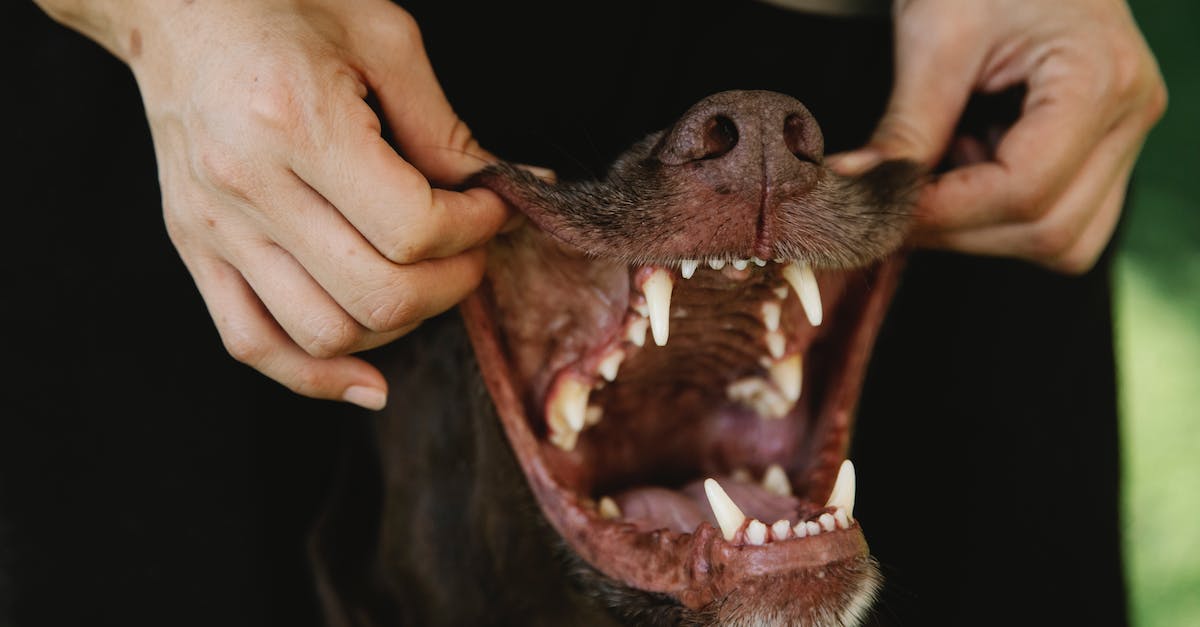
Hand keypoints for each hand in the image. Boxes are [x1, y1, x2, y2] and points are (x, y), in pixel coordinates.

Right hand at [36, 0, 510, 407]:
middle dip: (452, 283)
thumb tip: (510, 187)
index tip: (492, 206)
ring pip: (324, 332)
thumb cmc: (281, 5)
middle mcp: (248, 186)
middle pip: (378, 293)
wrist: (175, 4)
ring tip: (422, 282)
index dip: (475, 229)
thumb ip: (444, 127)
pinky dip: (316, 376)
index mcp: (297, 123)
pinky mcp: (196, 249)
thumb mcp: (382, 40)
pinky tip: (368, 379)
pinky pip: (253, 343)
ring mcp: (214, 227)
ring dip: (398, 323)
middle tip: (471, 249)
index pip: (413, 228)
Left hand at [830, 0, 1165, 273]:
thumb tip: (858, 189)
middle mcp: (1127, 117)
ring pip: (1064, 238)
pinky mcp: (1101, 147)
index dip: (946, 213)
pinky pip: (1061, 215)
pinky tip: (965, 167)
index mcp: (1099, 79)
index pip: (1025, 189)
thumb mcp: (936, 35)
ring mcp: (1122, 136)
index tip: (884, 209)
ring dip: (984, 228)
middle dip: (960, 231)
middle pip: (1051, 230)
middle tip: (893, 208)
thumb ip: (906, 124)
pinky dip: (1001, 213)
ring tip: (938, 176)